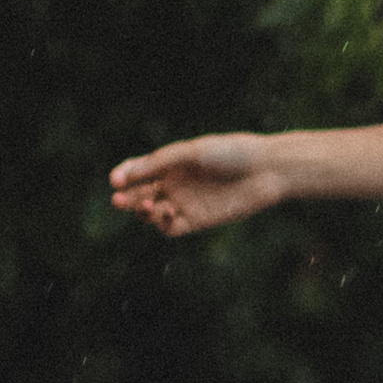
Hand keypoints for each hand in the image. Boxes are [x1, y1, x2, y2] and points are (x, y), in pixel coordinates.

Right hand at [109, 133, 288, 236]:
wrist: (265, 170)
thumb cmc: (230, 153)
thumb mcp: (191, 153)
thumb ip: (159, 163)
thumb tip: (125, 176)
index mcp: (171, 162)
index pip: (138, 171)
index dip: (124, 176)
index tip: (116, 180)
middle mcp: (175, 183)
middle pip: (140, 194)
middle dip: (126, 198)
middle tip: (119, 199)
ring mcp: (186, 203)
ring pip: (152, 213)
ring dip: (142, 212)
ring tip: (146, 204)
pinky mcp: (199, 221)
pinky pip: (172, 228)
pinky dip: (163, 225)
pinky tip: (168, 213)